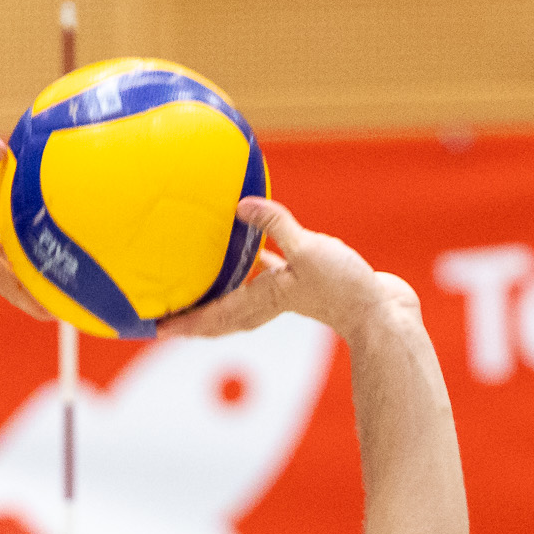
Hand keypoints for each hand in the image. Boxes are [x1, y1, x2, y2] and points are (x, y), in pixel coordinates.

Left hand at [159, 197, 416, 340]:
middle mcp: (264, 304)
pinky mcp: (298, 285)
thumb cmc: (344, 287)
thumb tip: (242, 205)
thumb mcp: (308, 249)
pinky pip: (260, 279)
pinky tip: (244, 250)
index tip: (152, 328)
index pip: (209, 318)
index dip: (181, 323)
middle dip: (189, 318)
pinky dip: (245, 271)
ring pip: (235, 300)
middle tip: (162, 314)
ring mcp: (281, 297)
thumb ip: (275, 225)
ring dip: (212, 297)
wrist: (381, 311)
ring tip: (191, 283)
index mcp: (259, 302)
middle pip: (216, 317)